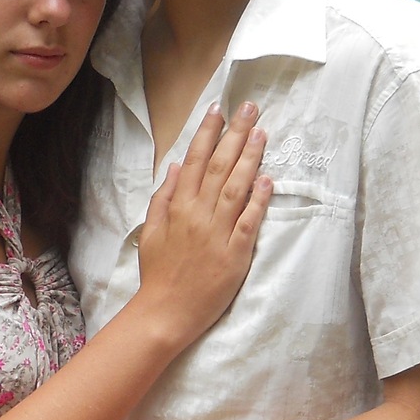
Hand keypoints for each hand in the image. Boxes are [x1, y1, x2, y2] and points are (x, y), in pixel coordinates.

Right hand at [135, 103, 271, 344]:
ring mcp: (218, 233)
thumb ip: (163, 198)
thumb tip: (176, 166)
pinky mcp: (235, 254)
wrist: (165, 312)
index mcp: (178, 207)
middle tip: (249, 107)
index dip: (207, 132)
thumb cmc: (158, 274)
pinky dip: (258, 199)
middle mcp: (198, 214)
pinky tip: (267, 178)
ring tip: (261, 131)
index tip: (219, 108)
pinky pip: (249, 221)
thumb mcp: (152, 232)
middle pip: (220, 166)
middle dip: (235, 133)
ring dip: (250, 157)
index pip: (195, 160)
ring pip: (236, 187)